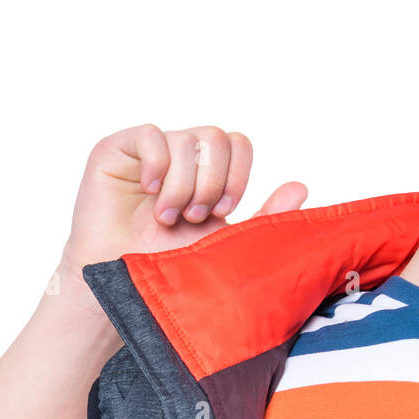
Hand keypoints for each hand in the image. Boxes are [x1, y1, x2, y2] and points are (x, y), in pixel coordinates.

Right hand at [61, 124, 307, 284]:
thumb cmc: (171, 264)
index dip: (238, 174)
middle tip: (195, 216)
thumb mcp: (226, 241)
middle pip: (217, 137)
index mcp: (209, 171)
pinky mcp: (117, 150)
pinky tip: (148, 192)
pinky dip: (156, 165)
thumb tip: (301, 187)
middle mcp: (182, 155)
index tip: (224, 210)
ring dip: (183, 185)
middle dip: (213, 181)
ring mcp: (150, 150)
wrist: (123, 284)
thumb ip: (265, 216)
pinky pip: (150, 134)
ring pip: (186, 140)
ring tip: (168, 217)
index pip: (239, 143)